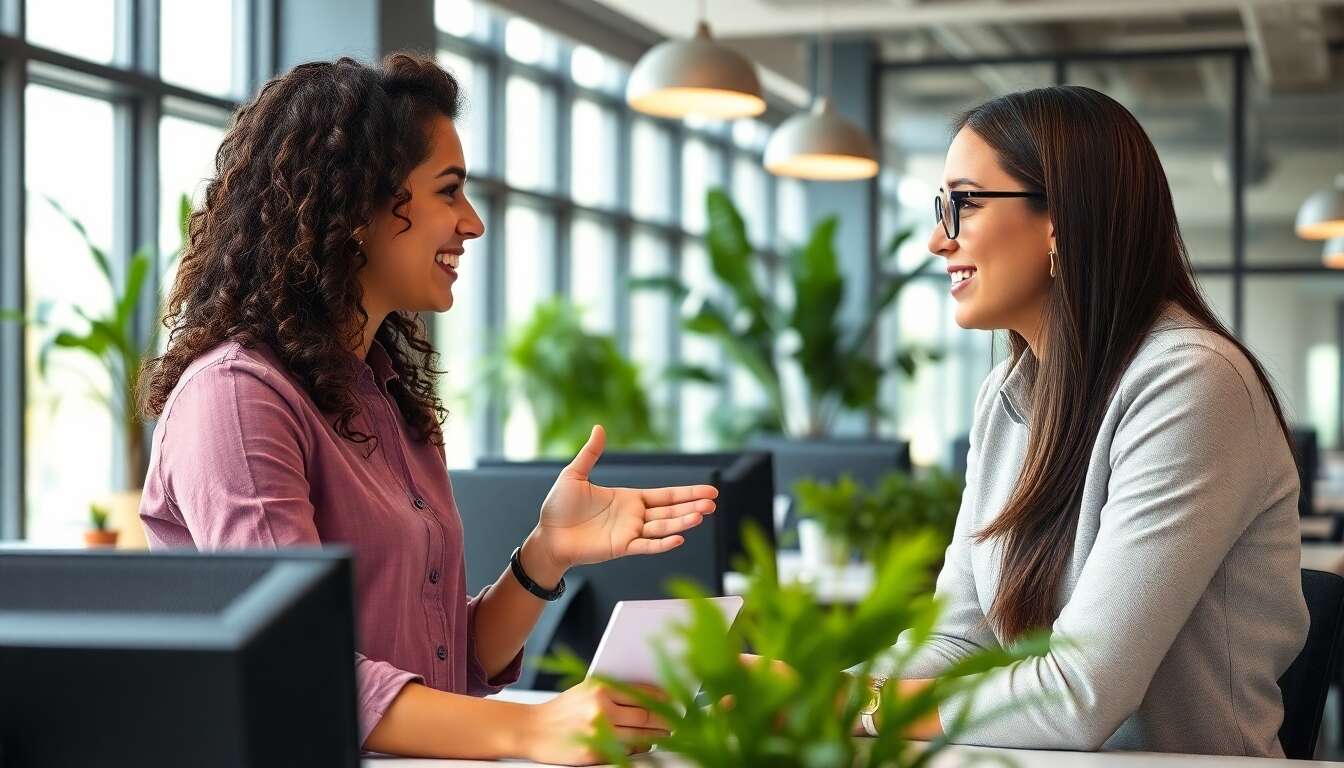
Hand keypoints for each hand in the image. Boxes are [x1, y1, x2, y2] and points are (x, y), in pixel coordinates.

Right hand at [522, 679, 669, 765]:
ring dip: (657, 736)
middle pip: (646, 715)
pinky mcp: (594, 752)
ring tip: (666, 735)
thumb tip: (651, 697)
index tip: (674, 702)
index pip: (643, 692)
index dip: (664, 699)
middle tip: (676, 722)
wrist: (531, 729)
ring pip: (640, 735)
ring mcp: (598, 731)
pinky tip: (645, 745)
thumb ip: (615, 692)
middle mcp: (600, 708)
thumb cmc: (563, 709)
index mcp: (600, 687)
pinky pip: (627, 752)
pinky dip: (640, 749)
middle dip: (665, 720)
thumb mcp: (587, 690)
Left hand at [530, 425, 718, 572]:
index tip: (709, 491)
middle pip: (670, 511)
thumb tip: (599, 427)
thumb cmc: (559, 507)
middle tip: (713, 502)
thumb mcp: (575, 475)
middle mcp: (634, 516)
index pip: (665, 495)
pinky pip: (646, 545)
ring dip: (682, 522)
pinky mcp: (621, 547)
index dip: (687, 493)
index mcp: (629, 498)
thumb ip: (591, 453)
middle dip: (692, 506)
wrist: (547, 535)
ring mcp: (630, 532)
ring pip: (663, 527)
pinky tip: (679, 537)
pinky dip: (663, 543)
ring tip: (702, 515)